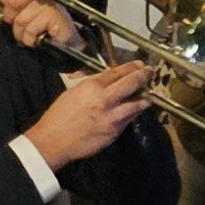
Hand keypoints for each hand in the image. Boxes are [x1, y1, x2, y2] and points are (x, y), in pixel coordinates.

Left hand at [0, 0, 80, 55]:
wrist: (64, 42)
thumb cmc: (40, 24)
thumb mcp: (18, 8)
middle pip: (13, 0)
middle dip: (11, 16)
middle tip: (18, 22)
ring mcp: (49, 1)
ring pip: (20, 18)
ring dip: (21, 31)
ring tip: (29, 33)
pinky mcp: (54, 15)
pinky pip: (30, 28)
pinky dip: (30, 38)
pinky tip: (37, 37)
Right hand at [26, 60, 151, 168]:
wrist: (54, 141)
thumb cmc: (59, 115)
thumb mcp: (72, 92)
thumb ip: (91, 85)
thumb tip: (105, 79)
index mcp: (92, 87)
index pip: (117, 72)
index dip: (131, 67)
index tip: (140, 64)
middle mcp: (105, 100)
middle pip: (131, 84)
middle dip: (143, 76)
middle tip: (150, 72)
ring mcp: (112, 117)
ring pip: (136, 105)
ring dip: (144, 99)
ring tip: (149, 96)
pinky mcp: (115, 132)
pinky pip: (128, 120)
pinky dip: (133, 113)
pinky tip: (135, 111)